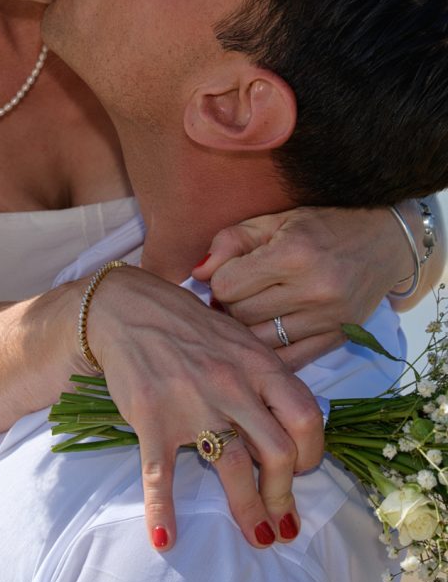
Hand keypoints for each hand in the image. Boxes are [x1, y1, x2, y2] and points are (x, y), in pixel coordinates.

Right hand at [86, 265, 324, 552]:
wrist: (124, 307)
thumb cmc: (184, 323)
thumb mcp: (235, 336)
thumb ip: (263, 373)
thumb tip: (290, 416)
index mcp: (257, 363)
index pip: (306, 417)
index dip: (313, 453)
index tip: (302, 469)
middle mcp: (231, 384)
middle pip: (279, 452)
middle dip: (285, 494)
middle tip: (283, 516)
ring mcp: (192, 403)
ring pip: (233, 467)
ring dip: (250, 512)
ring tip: (259, 537)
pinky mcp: (153, 419)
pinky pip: (161, 475)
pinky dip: (162, 512)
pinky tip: (166, 537)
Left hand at [192, 206, 409, 369]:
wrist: (384, 241)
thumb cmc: (321, 225)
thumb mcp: (273, 220)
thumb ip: (231, 241)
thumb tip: (197, 273)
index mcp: (293, 254)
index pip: (227, 285)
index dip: (218, 279)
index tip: (227, 272)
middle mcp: (312, 289)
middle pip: (240, 315)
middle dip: (229, 304)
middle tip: (238, 292)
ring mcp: (328, 318)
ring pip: (260, 341)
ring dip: (247, 329)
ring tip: (252, 309)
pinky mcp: (339, 338)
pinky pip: (289, 360)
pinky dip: (271, 351)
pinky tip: (268, 332)